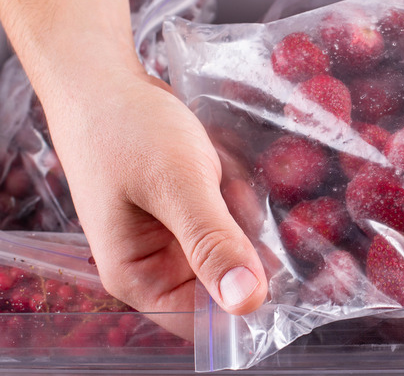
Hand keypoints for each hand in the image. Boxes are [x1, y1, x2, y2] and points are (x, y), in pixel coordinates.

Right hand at [0, 0, 268, 335]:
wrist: (104, 80)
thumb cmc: (129, 131)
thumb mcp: (176, 184)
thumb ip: (212, 243)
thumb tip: (247, 302)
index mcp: (140, 278)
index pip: (207, 324)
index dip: (251, 303)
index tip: (299, 276)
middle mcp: (156, 268)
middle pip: (227, 285)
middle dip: (253, 250)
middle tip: (258, 207)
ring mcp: (174, 240)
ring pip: (235, 250)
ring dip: (248, 220)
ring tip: (236, 179)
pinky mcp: (188, 214)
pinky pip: (231, 222)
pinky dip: (240, 201)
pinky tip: (233, 172)